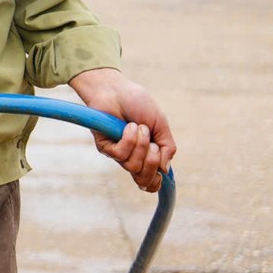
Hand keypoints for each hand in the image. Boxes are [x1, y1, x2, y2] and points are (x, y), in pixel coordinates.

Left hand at [67, 67, 175, 192]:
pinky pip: (120, 154)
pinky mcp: (104, 146)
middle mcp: (131, 157)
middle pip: (142, 179)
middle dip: (152, 163)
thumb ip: (168, 147)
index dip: (156, 183)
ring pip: (133, 166)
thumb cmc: (138, 104)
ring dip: (141, 146)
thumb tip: (165, 170)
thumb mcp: (161, 125)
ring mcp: (117, 152)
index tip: (162, 175)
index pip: (149, 181)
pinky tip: (128, 126)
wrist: (117, 90)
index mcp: (146, 154)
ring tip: (139, 127)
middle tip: (154, 145)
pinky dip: (129, 140)